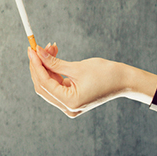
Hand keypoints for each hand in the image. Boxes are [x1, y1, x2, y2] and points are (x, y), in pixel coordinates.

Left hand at [27, 43, 156, 117]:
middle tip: (37, 47)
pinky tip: (53, 56)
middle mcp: (68, 108)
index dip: (36, 65)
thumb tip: (37, 52)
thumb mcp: (77, 67)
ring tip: (50, 48)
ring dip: (46, 66)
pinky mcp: (72, 99)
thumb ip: (54, 62)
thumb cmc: (106, 73)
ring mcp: (70, 105)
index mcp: (70, 102)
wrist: (125, 81)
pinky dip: (53, 71)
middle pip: (43, 86)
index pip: (44, 83)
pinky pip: (56, 85)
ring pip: (48, 85)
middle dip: (39, 65)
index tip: (31, 49)